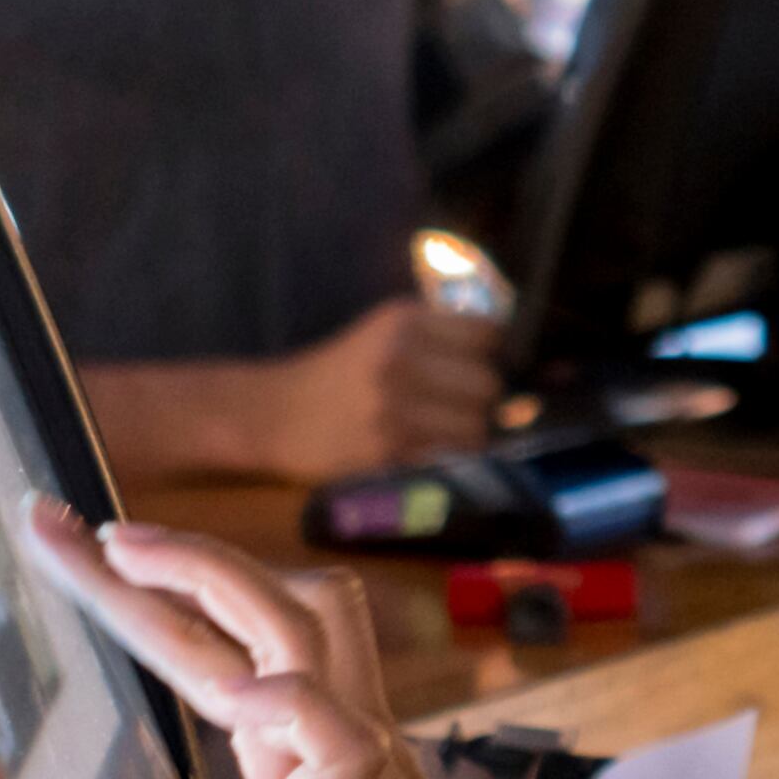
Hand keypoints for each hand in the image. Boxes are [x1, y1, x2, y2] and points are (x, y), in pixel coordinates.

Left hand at [28, 499, 591, 778]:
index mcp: (315, 739)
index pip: (230, 640)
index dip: (163, 589)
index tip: (88, 547)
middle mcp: (334, 726)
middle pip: (257, 602)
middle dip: (155, 556)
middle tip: (61, 522)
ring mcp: (349, 758)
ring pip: (295, 624)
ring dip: (205, 576)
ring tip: (123, 553)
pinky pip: (330, 729)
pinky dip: (284, 702)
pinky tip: (239, 697)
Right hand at [265, 298, 501, 477]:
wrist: (272, 413)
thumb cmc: (336, 373)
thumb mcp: (382, 332)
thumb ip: (438, 334)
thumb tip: (506, 354)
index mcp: (403, 320)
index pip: (488, 332)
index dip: (489, 354)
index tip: (475, 366)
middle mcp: (400, 357)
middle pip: (488, 383)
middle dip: (480, 399)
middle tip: (458, 406)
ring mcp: (394, 406)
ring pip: (476, 426)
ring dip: (467, 434)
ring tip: (441, 432)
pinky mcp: (386, 450)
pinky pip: (449, 457)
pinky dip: (446, 457)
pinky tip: (424, 450)